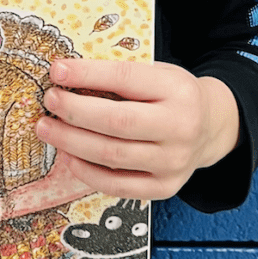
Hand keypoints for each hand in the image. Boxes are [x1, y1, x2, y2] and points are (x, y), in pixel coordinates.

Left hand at [34, 59, 239, 200]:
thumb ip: (120, 76)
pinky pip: (118, 184)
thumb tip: (66, 76)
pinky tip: (68, 156)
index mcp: (177, 90)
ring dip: (72, 141)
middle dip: (75, 111)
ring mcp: (173, 162)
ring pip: (112, 155)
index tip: (57, 71)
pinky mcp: (164, 188)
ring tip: (47, 128)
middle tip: (49, 101)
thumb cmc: (172, 94)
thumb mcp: (157, 73)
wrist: (210, 127)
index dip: (86, 75)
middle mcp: (180, 127)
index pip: (124, 79)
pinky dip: (87, 172)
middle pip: (116, 121)